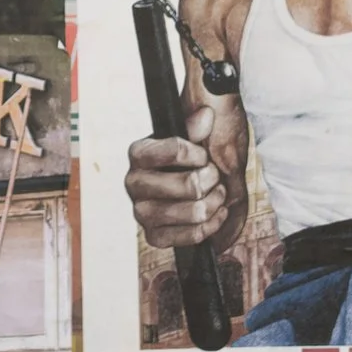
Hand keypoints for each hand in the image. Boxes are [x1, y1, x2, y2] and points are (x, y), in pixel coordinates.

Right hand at [124, 105, 228, 246]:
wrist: (178, 193)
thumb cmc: (181, 163)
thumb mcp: (187, 140)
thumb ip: (195, 127)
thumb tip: (206, 115)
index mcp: (138, 152)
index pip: (177, 149)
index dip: (199, 153)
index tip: (202, 155)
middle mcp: (133, 182)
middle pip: (191, 185)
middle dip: (211, 179)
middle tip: (214, 176)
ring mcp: (141, 212)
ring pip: (195, 211)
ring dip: (215, 202)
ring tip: (218, 194)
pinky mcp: (153, 236)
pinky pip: (192, 235)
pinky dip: (212, 224)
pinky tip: (216, 212)